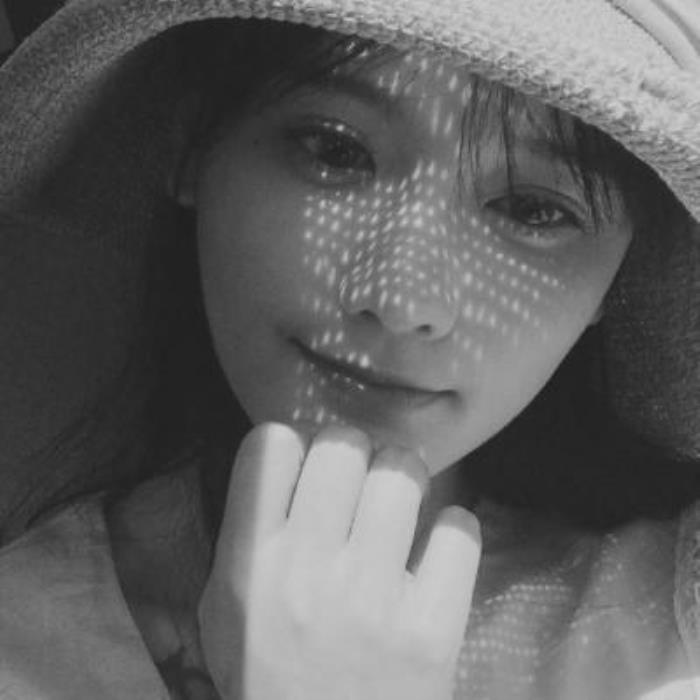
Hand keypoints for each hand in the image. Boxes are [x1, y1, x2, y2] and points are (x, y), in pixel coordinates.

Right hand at [198, 422, 480, 699]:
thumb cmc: (270, 683)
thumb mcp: (225, 614)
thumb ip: (245, 535)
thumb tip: (287, 459)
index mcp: (248, 565)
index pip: (269, 444)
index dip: (293, 445)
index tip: (308, 467)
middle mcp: (305, 573)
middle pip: (342, 444)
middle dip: (355, 452)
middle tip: (360, 480)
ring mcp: (369, 601)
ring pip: (401, 472)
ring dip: (404, 477)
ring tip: (401, 504)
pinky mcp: (429, 633)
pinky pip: (458, 532)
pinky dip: (454, 531)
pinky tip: (439, 550)